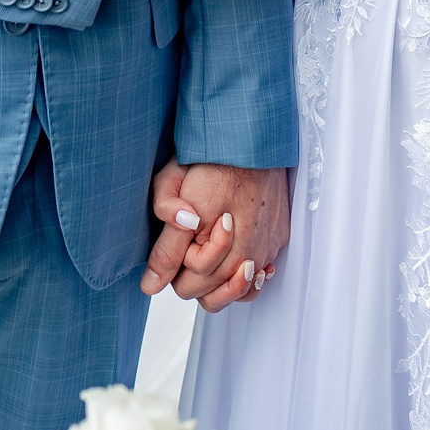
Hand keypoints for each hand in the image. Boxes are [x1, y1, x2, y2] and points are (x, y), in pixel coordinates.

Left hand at [143, 161, 290, 310]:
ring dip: (224, 281)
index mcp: (217, 247)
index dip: (176, 264)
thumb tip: (150, 286)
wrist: (249, 136)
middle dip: (195, 275)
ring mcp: (266, 247)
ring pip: (240, 290)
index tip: (181, 234)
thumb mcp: (173, 195)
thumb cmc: (210, 160)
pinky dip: (249, 273)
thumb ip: (165, 247)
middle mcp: (248, 255)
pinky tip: (238, 257)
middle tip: (192, 241)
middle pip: (211, 294)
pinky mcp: (279, 238)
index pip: (186, 285)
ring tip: (213, 254)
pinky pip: (263, 274)